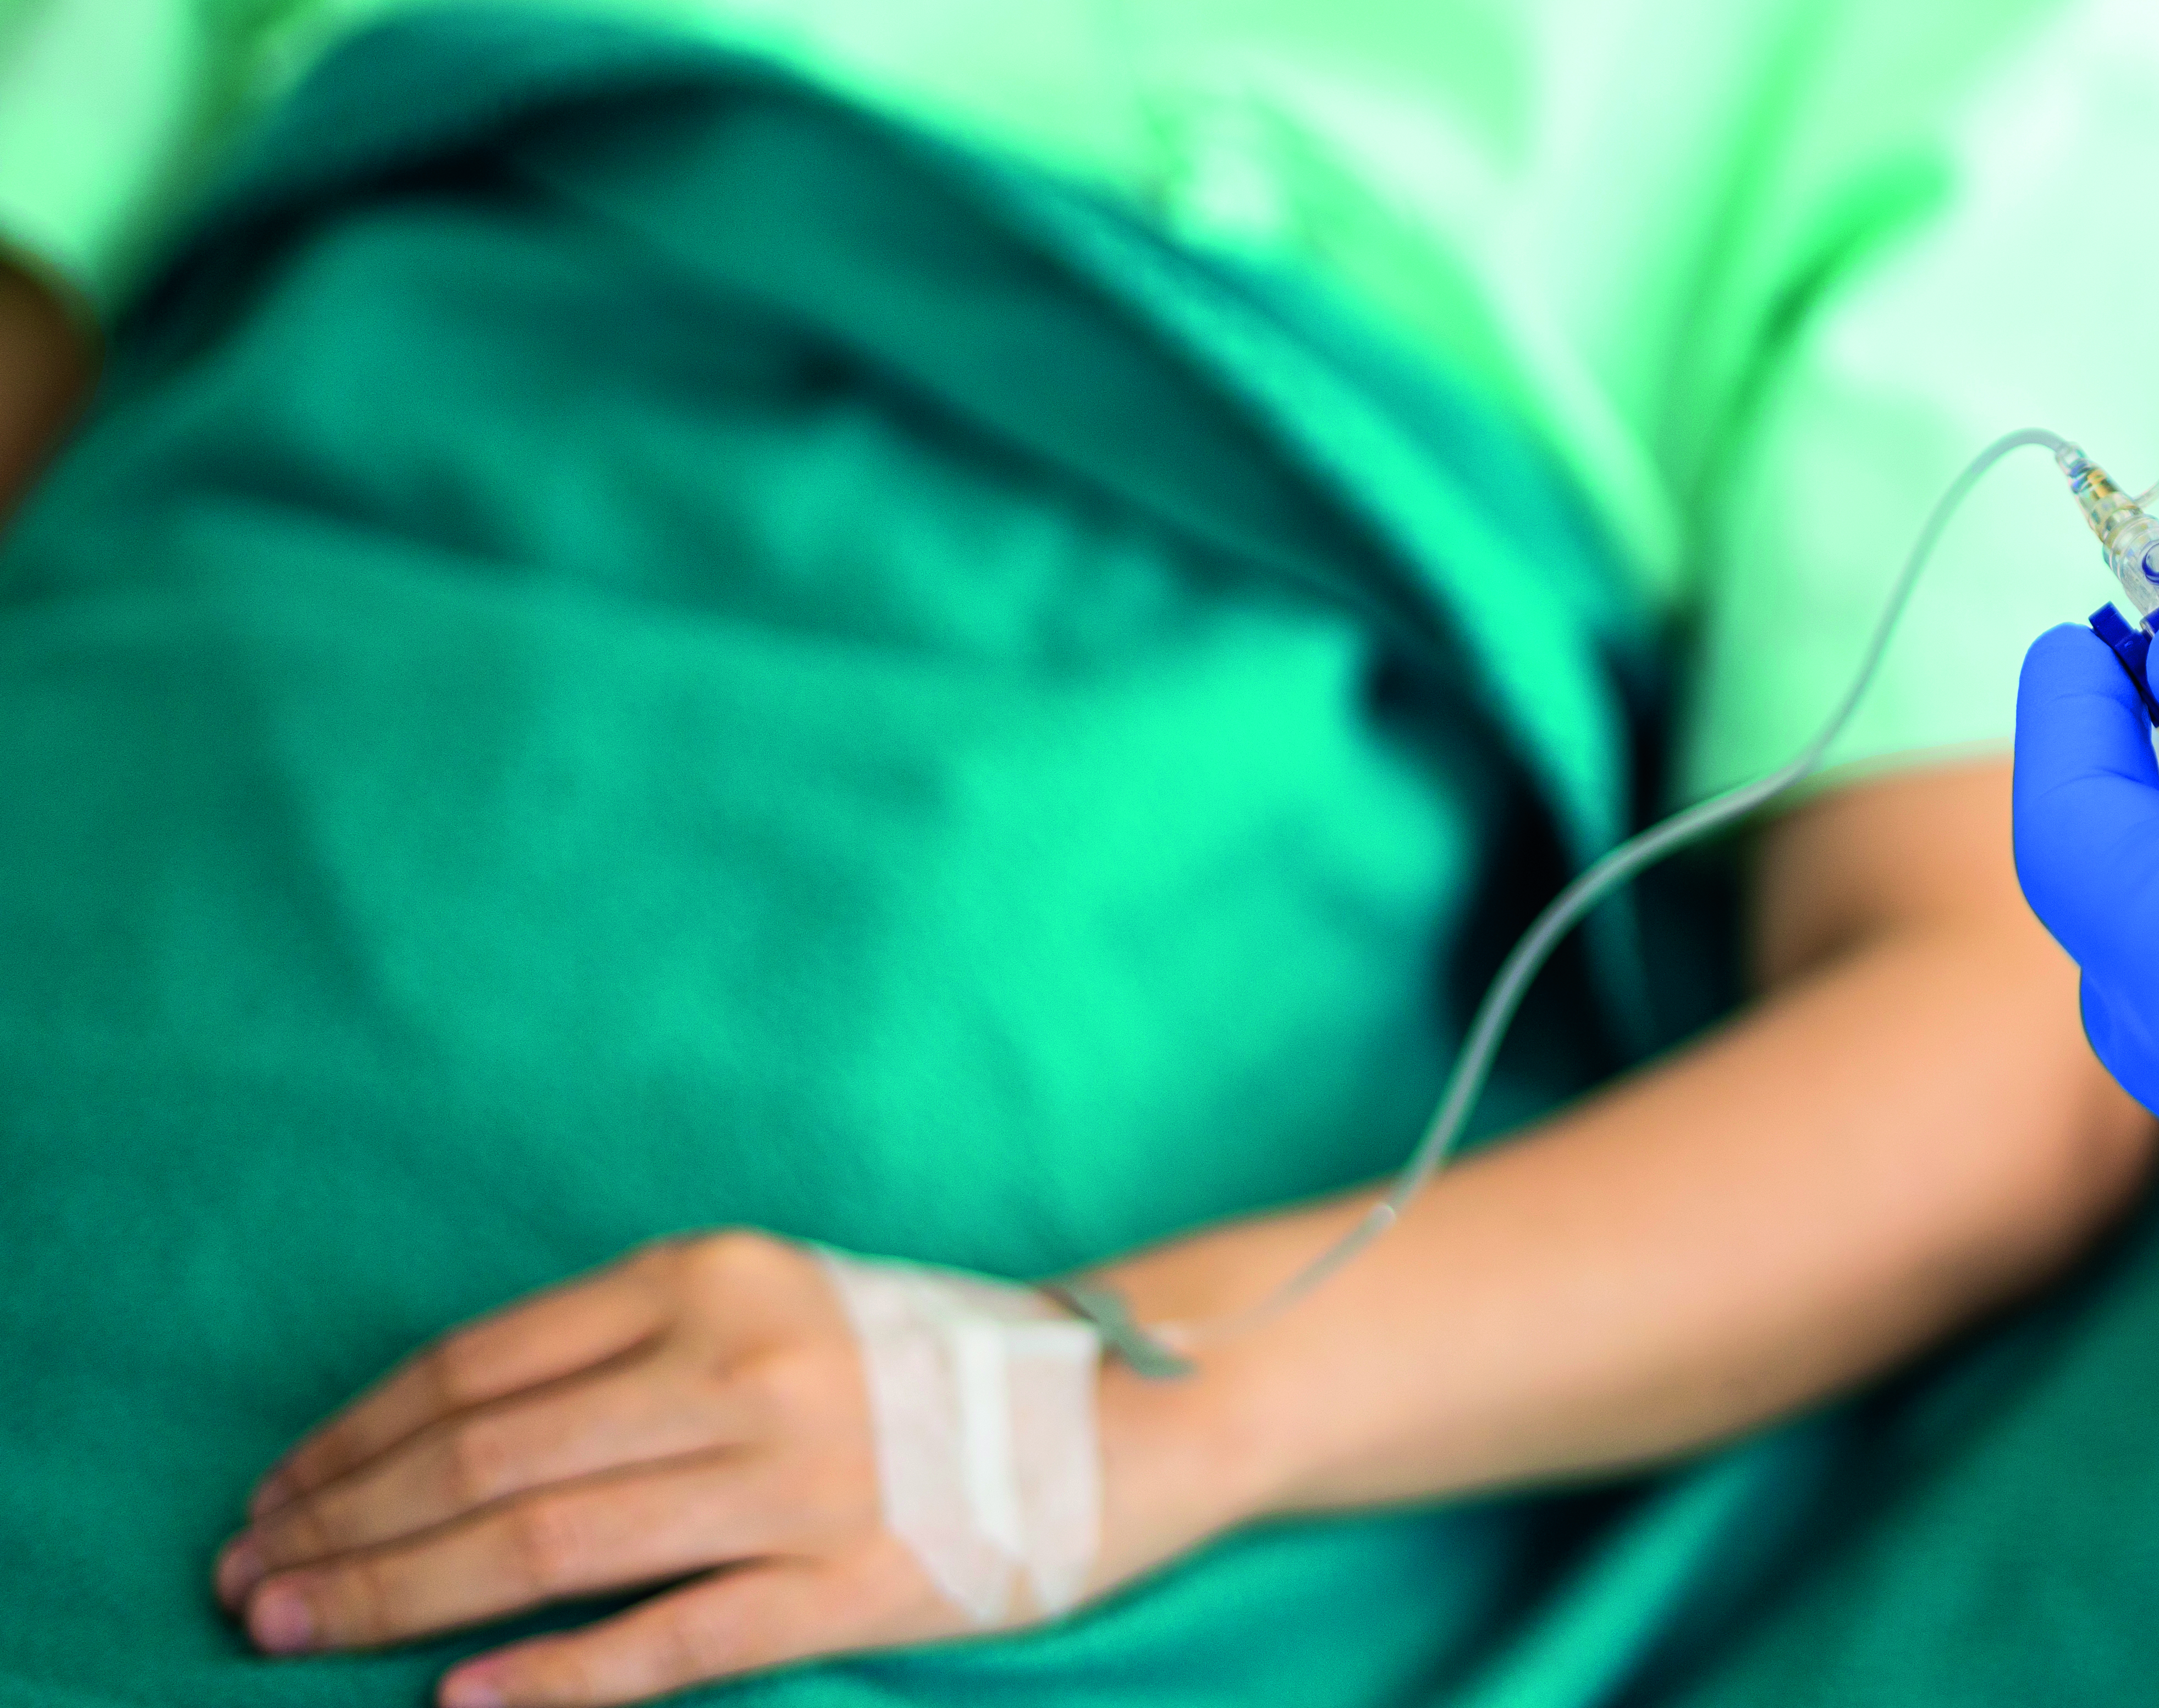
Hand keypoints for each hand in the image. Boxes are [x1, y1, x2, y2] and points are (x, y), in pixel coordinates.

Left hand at [214, 1231, 1235, 1702]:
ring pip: (547, 1547)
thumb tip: (432, 1438)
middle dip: (340, 1531)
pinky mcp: (849, 1582)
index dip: (351, 1440)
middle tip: (246, 1588)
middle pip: (486, 1462)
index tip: (272, 1499)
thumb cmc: (918, 1359)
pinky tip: (461, 1703)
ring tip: (297, 1635)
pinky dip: (552, 1677)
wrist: (1125, 1404)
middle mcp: (746, 1367)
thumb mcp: (767, 1301)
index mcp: (715, 1279)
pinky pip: (667, 1639)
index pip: (478, 1368)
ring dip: (397, 1601)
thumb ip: (624, 1351)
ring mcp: (799, 1480)